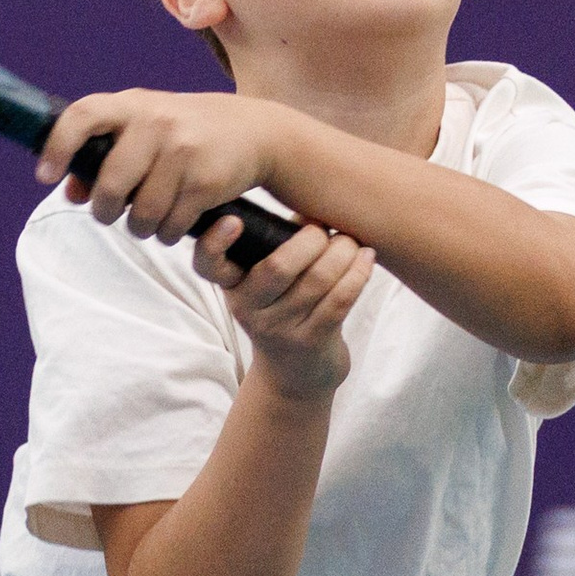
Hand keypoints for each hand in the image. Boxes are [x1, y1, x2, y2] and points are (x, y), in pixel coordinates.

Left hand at [37, 88, 285, 243]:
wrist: (253, 130)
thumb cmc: (183, 133)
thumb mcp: (144, 129)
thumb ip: (104, 154)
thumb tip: (71, 191)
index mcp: (132, 104)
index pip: (82, 116)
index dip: (58, 147)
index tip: (44, 176)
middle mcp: (156, 122)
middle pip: (110, 185)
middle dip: (105, 210)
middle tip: (111, 213)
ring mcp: (183, 151)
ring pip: (140, 214)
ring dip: (140, 227)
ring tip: (148, 219)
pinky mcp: (206, 181)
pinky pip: (171, 226)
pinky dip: (169, 233)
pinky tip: (175, 222)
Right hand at [195, 210, 375, 399]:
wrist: (295, 374)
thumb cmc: (285, 309)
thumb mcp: (269, 281)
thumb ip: (279, 239)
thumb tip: (309, 201)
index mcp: (232, 285)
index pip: (208, 263)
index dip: (215, 242)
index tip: (234, 222)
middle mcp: (248, 308)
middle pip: (278, 266)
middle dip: (312, 240)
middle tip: (326, 232)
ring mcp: (279, 329)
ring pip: (317, 280)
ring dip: (343, 253)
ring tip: (353, 243)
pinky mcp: (310, 342)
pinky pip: (340, 300)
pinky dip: (358, 273)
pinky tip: (366, 258)